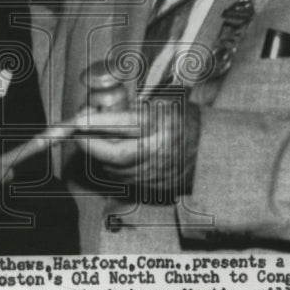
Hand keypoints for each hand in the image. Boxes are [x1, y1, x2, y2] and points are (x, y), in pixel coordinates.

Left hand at [68, 95, 201, 198]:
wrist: (211, 148)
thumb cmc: (184, 118)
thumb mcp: (164, 102)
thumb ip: (134, 106)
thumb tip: (99, 111)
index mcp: (162, 124)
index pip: (124, 124)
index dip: (98, 122)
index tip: (79, 118)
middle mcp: (159, 151)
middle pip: (116, 154)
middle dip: (91, 145)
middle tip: (77, 133)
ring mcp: (158, 172)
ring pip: (116, 169)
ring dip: (100, 156)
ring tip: (94, 141)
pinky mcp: (157, 187)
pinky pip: (125, 179)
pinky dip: (113, 167)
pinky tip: (110, 156)